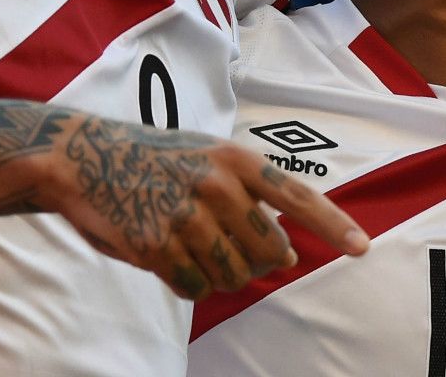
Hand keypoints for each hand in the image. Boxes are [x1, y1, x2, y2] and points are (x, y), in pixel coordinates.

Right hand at [37, 115, 369, 300]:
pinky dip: (187, 282)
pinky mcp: (156, 245)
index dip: (333, 225)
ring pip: (231, 276)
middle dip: (254, 261)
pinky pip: (193, 287)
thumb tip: (287, 253)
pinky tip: (168, 256)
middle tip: (226, 246)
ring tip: (192, 247)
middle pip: (267, 252)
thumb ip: (250, 197)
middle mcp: (217, 186)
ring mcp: (186, 216)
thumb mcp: (207, 158)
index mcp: (235, 160)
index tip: (361, 248)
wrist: (84, 158)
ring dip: (218, 274)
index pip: (297, 197)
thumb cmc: (154, 160)